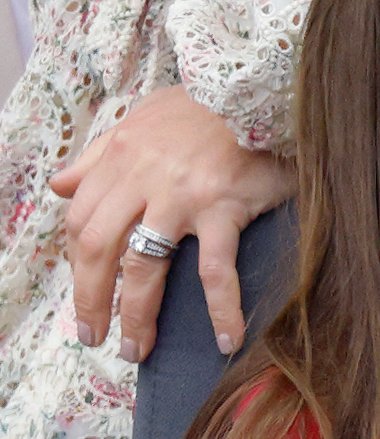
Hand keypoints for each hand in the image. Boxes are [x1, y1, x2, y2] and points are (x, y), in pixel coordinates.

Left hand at [50, 85, 294, 361]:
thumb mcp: (142, 120)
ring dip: (137, 315)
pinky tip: (228, 339)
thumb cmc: (206, 108)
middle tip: (96, 337)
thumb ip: (99, 156)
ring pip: (144, 266)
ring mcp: (180, 196)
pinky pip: (215, 269)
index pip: (82, 222)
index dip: (78, 267)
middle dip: (93, 300)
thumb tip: (60, 185)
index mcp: (119, 158)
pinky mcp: (222, 208)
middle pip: (100, 250)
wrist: (261, 89)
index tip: (87, 298)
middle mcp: (141, 179)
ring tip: (138, 349)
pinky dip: (220, 309)